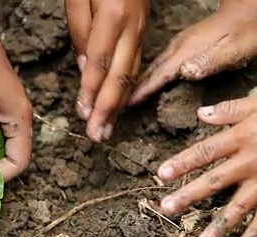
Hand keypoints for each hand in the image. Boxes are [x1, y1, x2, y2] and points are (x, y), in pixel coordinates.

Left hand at [65, 0, 148, 141]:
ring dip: (118, 104)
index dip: (90, 92)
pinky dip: (127, 87)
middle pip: (120, 75)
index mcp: (114, 17)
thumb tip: (86, 68)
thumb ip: (81, 31)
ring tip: (107, 129)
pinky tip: (119, 104)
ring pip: (131, 72)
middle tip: (98, 136)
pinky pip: (135, 63)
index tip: (82, 115)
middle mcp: (132, 27)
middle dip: (107, 109)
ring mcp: (140, 29)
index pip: (100, 64)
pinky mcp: (141, 30)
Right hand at [130, 0, 256, 104]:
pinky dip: (149, 73)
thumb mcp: (234, 48)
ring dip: (138, 81)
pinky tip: (145, 79)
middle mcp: (178, 47)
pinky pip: (160, 62)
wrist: (250, 8)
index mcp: (187, 51)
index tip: (124, 104)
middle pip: (150, 71)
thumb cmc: (247, 30)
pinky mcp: (183, 44)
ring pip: (153, 66)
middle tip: (116, 103)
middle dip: (133, 87)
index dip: (142, 91)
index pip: (159, 75)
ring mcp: (180, 44)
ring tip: (125, 95)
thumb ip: (210, 61)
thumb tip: (184, 73)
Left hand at [157, 95, 256, 236]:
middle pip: (215, 181)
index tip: (160, 175)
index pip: (205, 151)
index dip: (182, 162)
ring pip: (240, 207)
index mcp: (243, 137)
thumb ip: (232, 110)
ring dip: (220, 227)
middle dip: (190, 195)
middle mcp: (252, 161)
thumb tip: (200, 113)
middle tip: (166, 208)